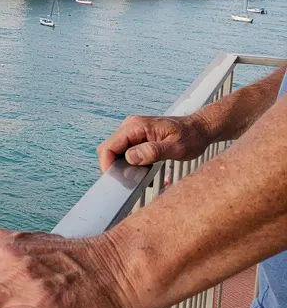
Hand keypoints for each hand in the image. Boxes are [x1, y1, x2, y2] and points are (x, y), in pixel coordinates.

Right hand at [96, 115, 210, 171]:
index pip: (109, 146)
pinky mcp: (137, 137)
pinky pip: (125, 151)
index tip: (116, 179)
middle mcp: (130, 126)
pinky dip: (130, 163)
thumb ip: (153, 151)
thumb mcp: (177, 147)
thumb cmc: (192, 137)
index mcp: (136, 126)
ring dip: (123, 166)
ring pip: (116, 151)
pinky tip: (143, 170)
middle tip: (130, 181)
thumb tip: (131, 157)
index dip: (107, 164)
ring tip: (139, 177)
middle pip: (109, 149)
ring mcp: (133, 131)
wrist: (200, 129)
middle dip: (114, 166)